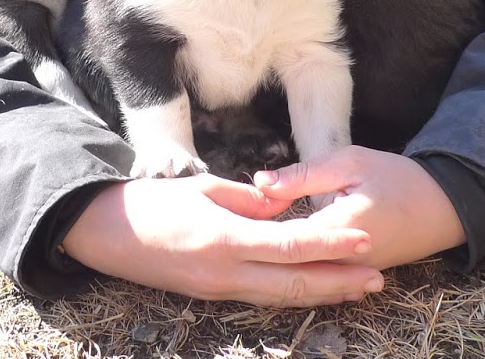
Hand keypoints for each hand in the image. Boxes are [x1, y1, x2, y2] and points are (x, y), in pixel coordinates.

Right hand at [60, 174, 385, 306]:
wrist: (107, 234)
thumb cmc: (152, 203)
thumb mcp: (201, 187)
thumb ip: (246, 200)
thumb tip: (281, 205)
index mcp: (225, 239)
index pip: (290, 245)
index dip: (331, 245)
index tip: (364, 240)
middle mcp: (226, 272)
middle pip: (294, 283)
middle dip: (339, 281)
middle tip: (377, 278)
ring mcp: (218, 289)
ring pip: (281, 297)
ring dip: (322, 294)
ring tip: (357, 289)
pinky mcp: (212, 295)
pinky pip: (261, 297)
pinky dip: (293, 294)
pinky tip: (315, 290)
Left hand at [253, 145, 466, 270]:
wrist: (442, 207)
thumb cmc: (396, 178)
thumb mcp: (350, 162)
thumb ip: (303, 175)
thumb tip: (260, 182)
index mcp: (340, 230)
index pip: (285, 239)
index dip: (256, 229)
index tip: (232, 217)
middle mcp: (343, 261)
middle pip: (290, 264)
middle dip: (261, 250)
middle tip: (232, 237)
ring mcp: (350, 274)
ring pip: (303, 275)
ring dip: (277, 262)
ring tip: (249, 248)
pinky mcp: (354, 277)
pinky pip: (320, 277)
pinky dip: (299, 268)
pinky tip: (277, 259)